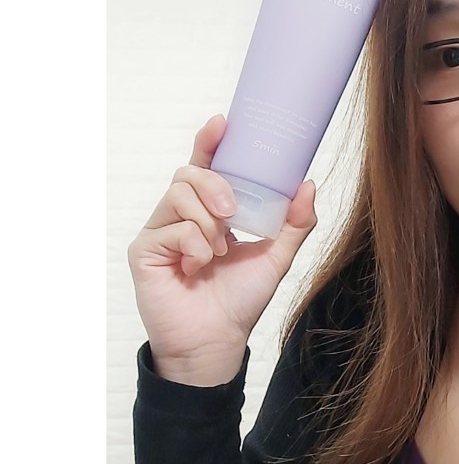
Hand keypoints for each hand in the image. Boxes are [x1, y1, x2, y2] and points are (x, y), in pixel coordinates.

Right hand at [127, 115, 317, 385]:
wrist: (218, 341)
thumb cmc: (241, 300)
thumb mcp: (276, 257)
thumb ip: (294, 223)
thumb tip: (308, 185)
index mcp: (211, 212)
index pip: (206, 167)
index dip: (210, 142)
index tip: (223, 122)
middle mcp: (183, 217)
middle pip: (189, 173)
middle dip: (215, 185)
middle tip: (233, 212)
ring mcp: (162, 232)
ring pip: (178, 194)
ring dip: (207, 220)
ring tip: (220, 250)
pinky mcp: (145, 251)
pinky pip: (169, 228)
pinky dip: (194, 244)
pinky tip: (201, 266)